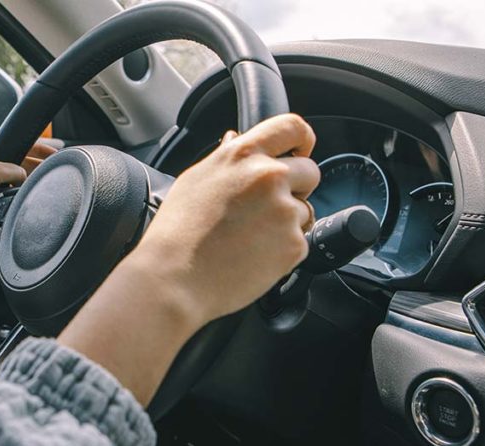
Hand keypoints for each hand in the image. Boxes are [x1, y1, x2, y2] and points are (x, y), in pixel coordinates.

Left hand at [0, 136, 55, 258]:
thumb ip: (13, 171)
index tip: (54, 152)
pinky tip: (17, 194)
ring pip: (9, 174)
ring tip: (37, 182)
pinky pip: (1, 187)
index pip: (18, 141)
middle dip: (33, 163)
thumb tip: (25, 176)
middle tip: (51, 169)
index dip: (38, 147)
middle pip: (16, 157)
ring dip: (20, 179)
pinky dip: (10, 190)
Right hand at [57, 114, 318, 404]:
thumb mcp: (194, 180)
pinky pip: (300, 242)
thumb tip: (236, 138)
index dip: (302, 140)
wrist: (175, 279)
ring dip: (286, 223)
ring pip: (304, 211)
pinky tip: (251, 256)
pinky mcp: (294, 245)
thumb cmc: (176, 233)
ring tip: (249, 238)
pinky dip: (282, 251)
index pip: (292, 127)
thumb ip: (224, 157)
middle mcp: (269, 177)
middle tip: (264, 209)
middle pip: (310, 172)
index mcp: (243, 156)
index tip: (299, 152)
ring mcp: (285, 211)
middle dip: (296, 188)